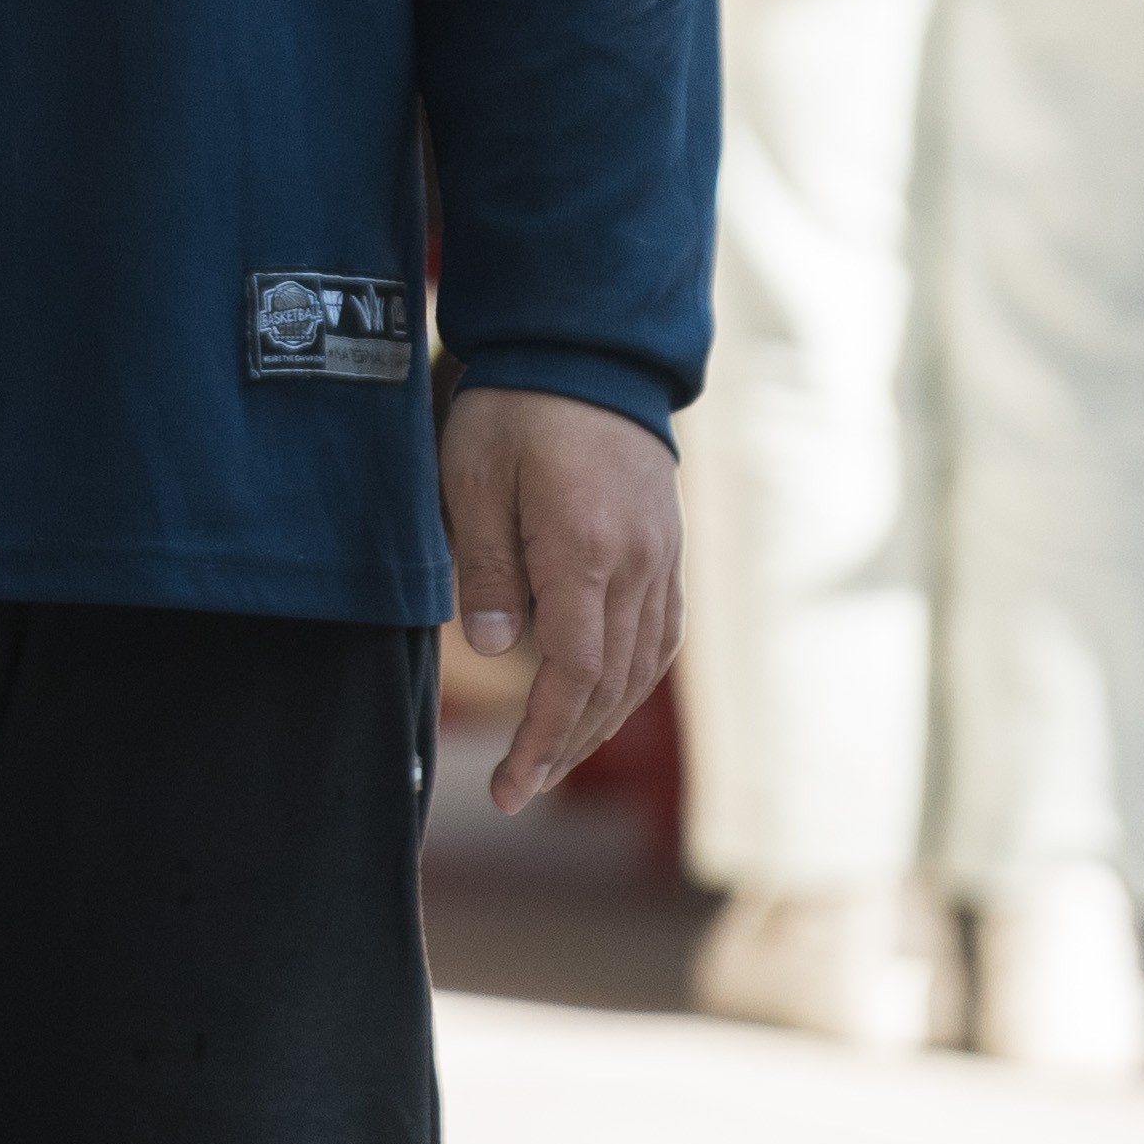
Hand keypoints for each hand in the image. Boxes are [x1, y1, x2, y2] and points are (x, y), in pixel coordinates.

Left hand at [442, 384, 680, 813]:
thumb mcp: (474, 478)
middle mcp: (639, 566)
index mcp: (586, 551)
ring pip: (641, 669)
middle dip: (565, 746)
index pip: (573, 673)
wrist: (587, 352)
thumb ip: (488, 567)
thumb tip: (500, 652)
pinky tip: (602, 702)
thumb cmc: (515, 411)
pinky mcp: (669, 552)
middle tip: (519, 790)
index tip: (511, 786)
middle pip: (611, 685)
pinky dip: (631, 681)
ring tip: (554, 760)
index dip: (543, 738)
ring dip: (599, 723)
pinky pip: (660, 636)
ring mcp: (663, 560)